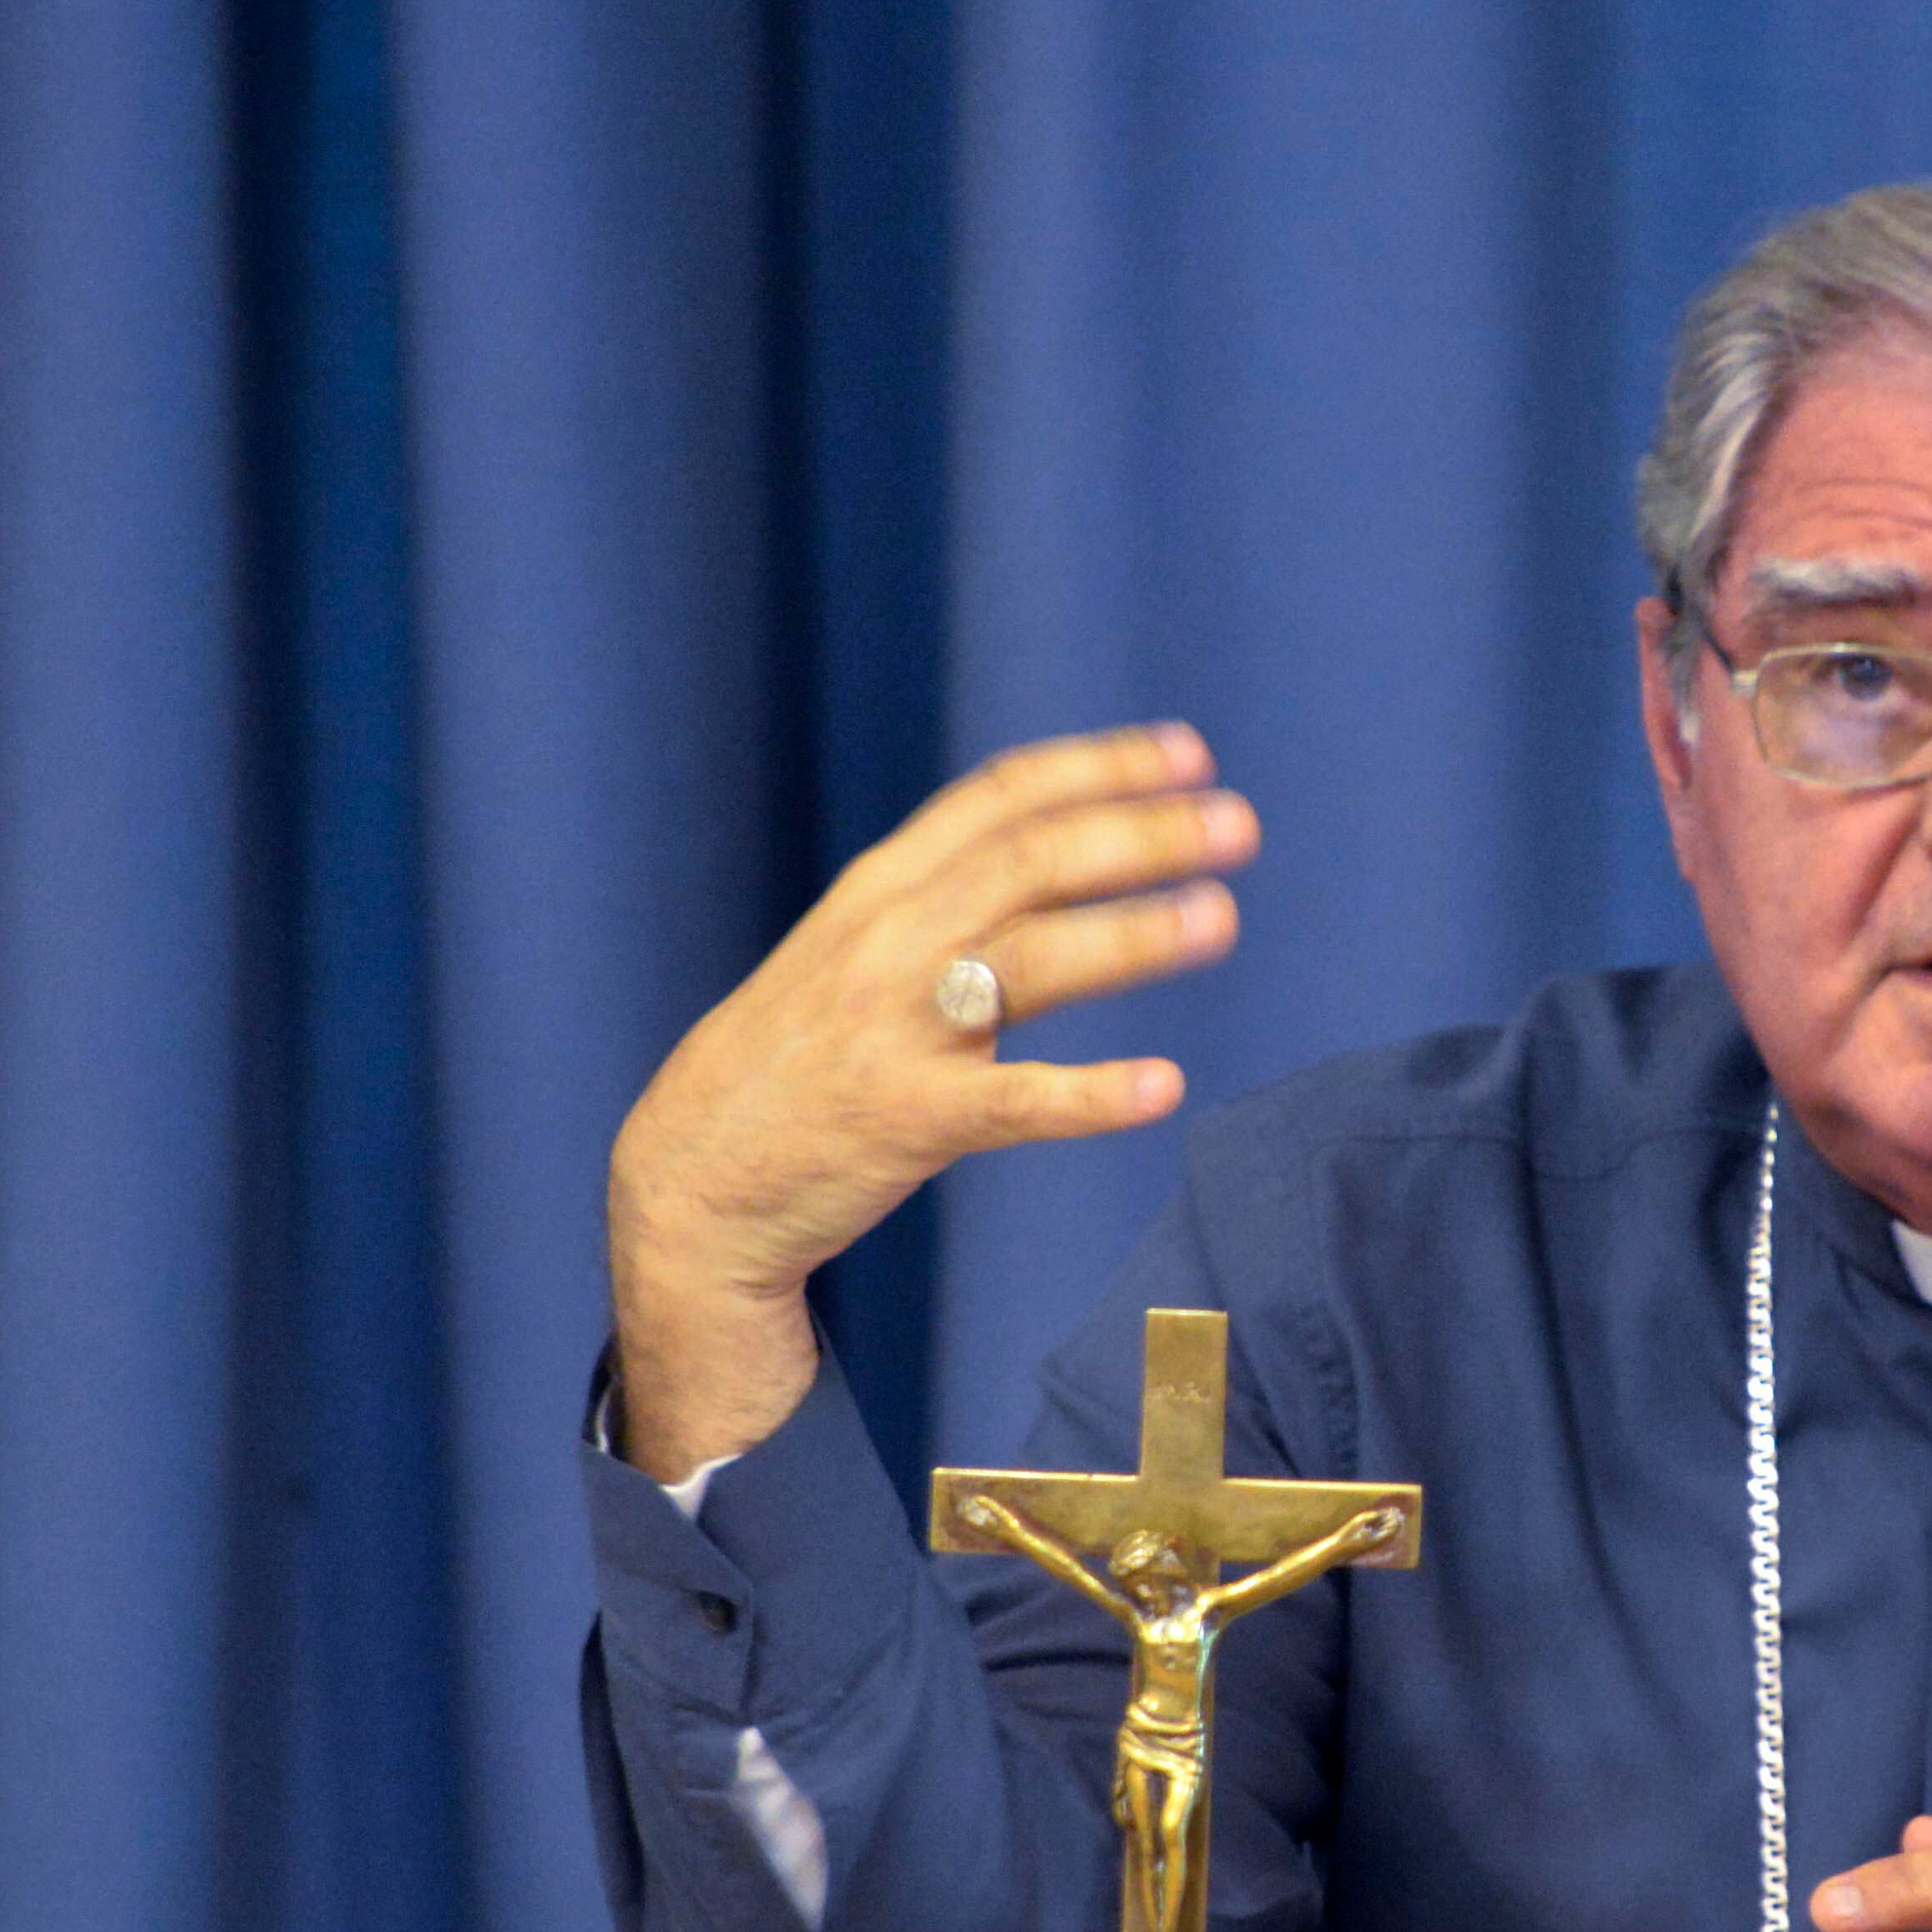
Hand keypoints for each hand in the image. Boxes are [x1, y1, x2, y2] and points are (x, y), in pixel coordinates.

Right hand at [607, 723, 1254, 1477]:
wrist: (691, 1178)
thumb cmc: (798, 1060)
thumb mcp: (854, 949)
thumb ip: (944, 902)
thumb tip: (1061, 853)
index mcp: (882, 888)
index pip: (1001, 799)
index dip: (1100, 768)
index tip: (1190, 753)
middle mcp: (887, 940)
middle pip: (1030, 863)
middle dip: (1140, 836)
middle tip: (1240, 824)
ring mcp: (893, 1027)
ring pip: (1028, 961)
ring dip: (1132, 936)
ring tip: (1221, 918)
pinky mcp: (904, 1118)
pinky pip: (1012, 1102)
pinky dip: (1090, 1095)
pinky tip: (1162, 1088)